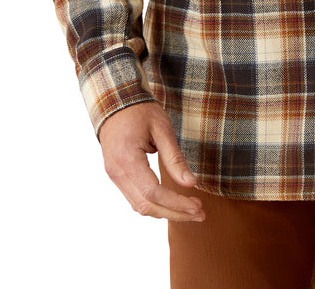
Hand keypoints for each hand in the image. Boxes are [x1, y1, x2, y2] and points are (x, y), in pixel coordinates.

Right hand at [98, 102, 205, 220]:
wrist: (116, 100)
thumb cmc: (140, 111)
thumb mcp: (162, 128)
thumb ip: (175, 158)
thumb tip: (191, 184)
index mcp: (127, 159)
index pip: (153, 193)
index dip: (176, 204)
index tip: (198, 207)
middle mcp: (117, 172)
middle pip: (146, 206)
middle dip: (174, 213)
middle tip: (200, 213)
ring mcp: (114, 175)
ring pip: (139, 206)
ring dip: (165, 212)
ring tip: (190, 211)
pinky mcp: (117, 175)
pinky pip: (135, 197)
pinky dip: (154, 204)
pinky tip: (172, 203)